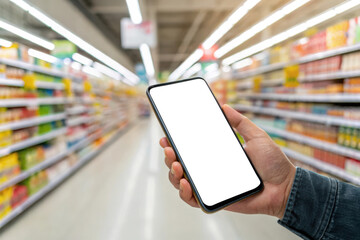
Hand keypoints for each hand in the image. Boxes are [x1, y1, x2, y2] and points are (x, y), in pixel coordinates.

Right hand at [159, 104, 295, 217]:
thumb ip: (241, 122)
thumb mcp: (257, 136)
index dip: (175, 143)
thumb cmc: (272, 164)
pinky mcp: (215, 200)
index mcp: (216, 154)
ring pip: (182, 181)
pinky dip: (185, 193)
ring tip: (177, 165)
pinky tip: (185, 183)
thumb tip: (224, 106)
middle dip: (169, 156)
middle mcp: (209, 169)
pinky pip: (193, 200)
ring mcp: (211, 185)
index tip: (168, 136)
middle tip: (169, 149)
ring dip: (173, 173)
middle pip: (181, 164)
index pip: (190, 148)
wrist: (285, 187)